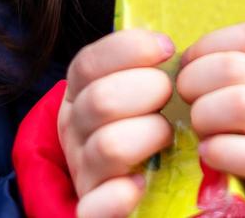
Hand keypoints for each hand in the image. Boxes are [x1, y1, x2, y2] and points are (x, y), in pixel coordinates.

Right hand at [60, 29, 174, 217]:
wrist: (121, 180)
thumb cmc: (139, 119)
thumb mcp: (132, 84)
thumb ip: (143, 63)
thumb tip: (166, 42)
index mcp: (79, 91)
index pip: (89, 62)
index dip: (130, 48)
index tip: (167, 48)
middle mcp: (74, 128)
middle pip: (100, 100)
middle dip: (148, 90)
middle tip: (171, 96)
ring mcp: (81, 169)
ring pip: (108, 146)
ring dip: (149, 135)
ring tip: (167, 136)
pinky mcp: (92, 208)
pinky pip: (96, 206)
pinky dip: (121, 194)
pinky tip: (142, 182)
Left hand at [177, 19, 244, 217]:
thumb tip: (196, 58)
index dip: (210, 45)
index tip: (189, 64)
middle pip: (237, 67)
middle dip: (196, 81)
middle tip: (186, 100)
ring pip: (242, 104)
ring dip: (205, 116)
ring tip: (201, 130)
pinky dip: (221, 152)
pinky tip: (211, 154)